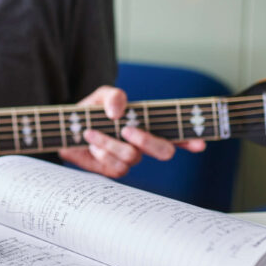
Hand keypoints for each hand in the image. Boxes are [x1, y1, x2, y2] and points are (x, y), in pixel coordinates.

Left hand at [58, 85, 205, 177]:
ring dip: (110, 143)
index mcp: (148, 124)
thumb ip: (113, 96)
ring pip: (133, 157)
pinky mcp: (115, 170)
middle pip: (165, 151)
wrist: (65, 129)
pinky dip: (101, 153)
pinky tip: (91, 145)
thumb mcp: (100, 96)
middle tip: (127, 130)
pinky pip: (116, 167)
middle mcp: (144, 144)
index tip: (199, 142)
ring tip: (91, 133)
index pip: (177, 133)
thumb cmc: (89, 112)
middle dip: (148, 141)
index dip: (191, 139)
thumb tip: (119, 112)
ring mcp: (131, 158)